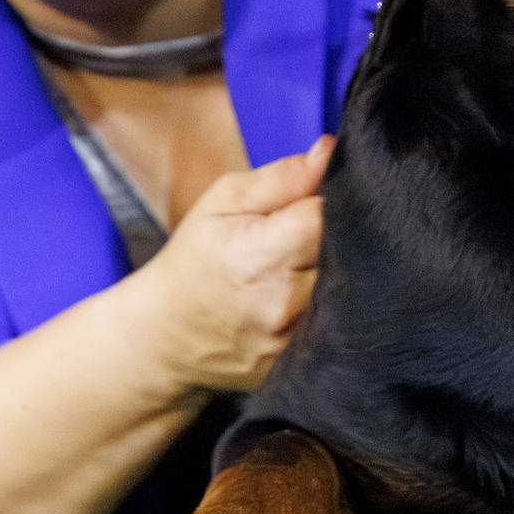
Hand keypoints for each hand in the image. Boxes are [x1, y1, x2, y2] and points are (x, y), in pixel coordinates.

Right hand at [133, 135, 331, 396]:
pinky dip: (330, 308)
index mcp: (261, 254)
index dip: (332, 201)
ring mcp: (291, 338)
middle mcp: (282, 302)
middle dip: (339, 238)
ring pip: (347, 292)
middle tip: (311, 234)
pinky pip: (336, 326)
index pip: (329, 216)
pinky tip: (303, 298)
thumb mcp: (223, 202)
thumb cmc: (195, 260)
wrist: (165, 334)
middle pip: (348, 256)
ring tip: (305, 266)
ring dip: (339, 274)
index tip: (320, 199)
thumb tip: (330, 151)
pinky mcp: (297, 362)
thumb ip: (282, 177)